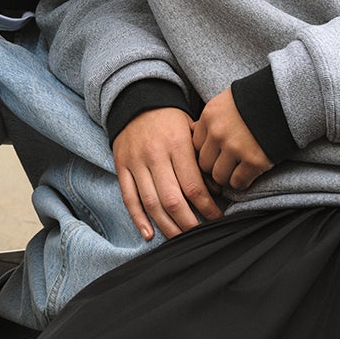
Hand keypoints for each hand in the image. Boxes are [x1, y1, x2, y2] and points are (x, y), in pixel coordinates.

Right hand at [111, 107, 221, 242]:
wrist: (137, 100)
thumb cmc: (170, 119)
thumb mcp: (192, 129)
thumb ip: (202, 157)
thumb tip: (215, 189)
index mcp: (177, 144)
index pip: (193, 186)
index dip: (207, 208)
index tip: (217, 218)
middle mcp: (155, 155)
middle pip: (172, 200)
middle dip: (188, 224)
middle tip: (200, 234)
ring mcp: (136, 162)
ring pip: (151, 203)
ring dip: (167, 227)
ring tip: (180, 238)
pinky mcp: (122, 167)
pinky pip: (129, 198)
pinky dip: (138, 219)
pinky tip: (149, 234)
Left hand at [192, 88, 271, 193]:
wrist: (280, 100)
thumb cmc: (251, 102)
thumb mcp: (223, 103)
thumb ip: (209, 119)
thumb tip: (193, 132)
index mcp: (209, 116)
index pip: (195, 145)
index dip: (207, 151)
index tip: (215, 153)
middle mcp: (218, 133)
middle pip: (205, 164)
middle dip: (215, 166)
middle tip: (226, 165)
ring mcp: (235, 147)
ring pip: (219, 177)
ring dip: (227, 177)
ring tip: (236, 170)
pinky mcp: (253, 161)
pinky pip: (238, 183)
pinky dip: (241, 182)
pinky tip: (247, 174)